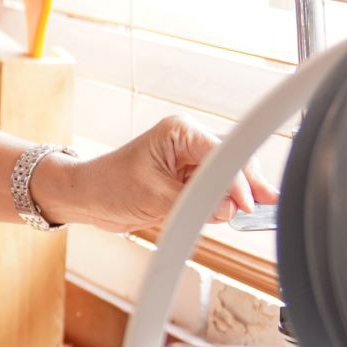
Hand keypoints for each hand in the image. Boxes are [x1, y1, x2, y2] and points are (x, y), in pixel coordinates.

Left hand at [37, 115, 277, 235]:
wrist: (87, 198)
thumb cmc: (110, 186)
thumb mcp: (154, 197)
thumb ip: (194, 203)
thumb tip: (229, 209)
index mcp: (180, 132)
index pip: (222, 152)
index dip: (238, 179)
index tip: (247, 204)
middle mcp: (189, 141)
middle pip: (232, 161)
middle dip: (246, 185)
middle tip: (259, 210)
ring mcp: (190, 160)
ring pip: (228, 176)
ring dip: (236, 195)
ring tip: (245, 215)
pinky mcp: (187, 179)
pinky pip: (215, 190)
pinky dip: (223, 203)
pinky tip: (229, 214)